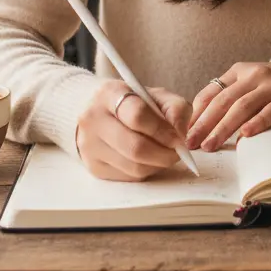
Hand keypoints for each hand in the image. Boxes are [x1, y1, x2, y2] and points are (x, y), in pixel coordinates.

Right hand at [75, 80, 191, 180]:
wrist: (98, 110)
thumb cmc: (133, 102)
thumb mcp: (156, 95)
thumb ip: (175, 108)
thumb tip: (180, 133)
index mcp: (109, 93)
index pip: (137, 115)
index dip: (163, 130)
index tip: (178, 137)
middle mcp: (93, 119)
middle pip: (135, 147)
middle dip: (164, 153)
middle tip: (178, 152)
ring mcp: (89, 145)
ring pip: (133, 166)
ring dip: (157, 164)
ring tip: (165, 154)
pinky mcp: (93, 166)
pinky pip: (128, 177)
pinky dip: (146, 171)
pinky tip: (149, 159)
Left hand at [186, 61, 270, 151]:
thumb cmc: (270, 87)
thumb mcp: (246, 84)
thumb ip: (226, 98)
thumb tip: (198, 125)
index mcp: (238, 72)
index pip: (212, 92)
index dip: (196, 113)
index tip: (183, 131)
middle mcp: (254, 75)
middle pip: (224, 100)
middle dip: (205, 123)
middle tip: (192, 142)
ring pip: (243, 106)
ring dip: (224, 127)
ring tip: (211, 145)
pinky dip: (257, 122)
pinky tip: (245, 134)